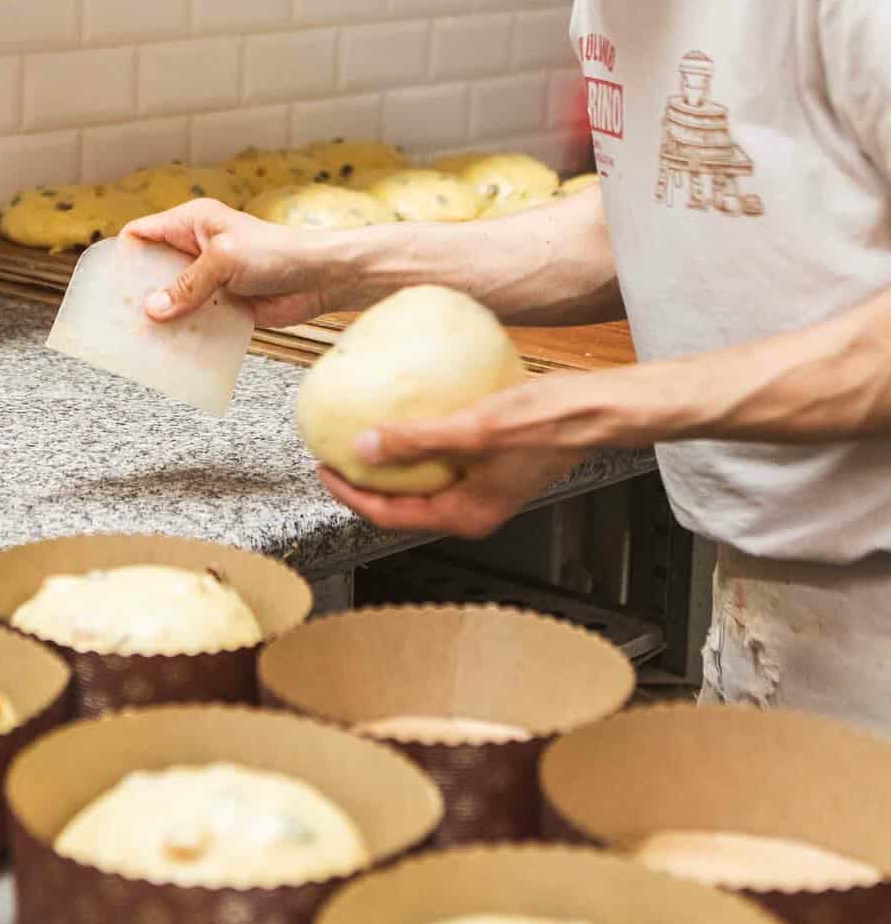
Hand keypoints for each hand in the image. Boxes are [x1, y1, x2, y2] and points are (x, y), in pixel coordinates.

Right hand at [123, 200, 342, 329]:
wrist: (323, 277)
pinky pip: (196, 321)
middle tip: (118, 320)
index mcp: (191, 223)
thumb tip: (152, 308)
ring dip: (163, 319)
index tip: (107, 284)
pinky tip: (172, 352)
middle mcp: (196, 249)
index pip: (143, 233)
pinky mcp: (225, 306)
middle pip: (154, 271)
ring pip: (174, 300)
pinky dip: (186, 334)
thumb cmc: (278, 252)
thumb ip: (188, 284)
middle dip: (139, 294)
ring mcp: (210, 279)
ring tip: (139, 342)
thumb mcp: (224, 260)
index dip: (124, 256)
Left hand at [316, 362, 665, 538]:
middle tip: (337, 450)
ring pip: (423, 477)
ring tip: (365, 428)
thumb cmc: (549, 424)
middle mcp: (474, 505)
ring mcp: (484, 483)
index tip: (325, 467)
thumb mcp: (474, 430)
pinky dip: (421, 437)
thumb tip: (366, 445)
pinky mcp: (492, 458)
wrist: (597, 410)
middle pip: (404, 500)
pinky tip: (411, 409)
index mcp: (466, 513)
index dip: (351, 494)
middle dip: (367, 478)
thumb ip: (417, 441)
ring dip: (393, 456)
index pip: (391, 514)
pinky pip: (444, 454)